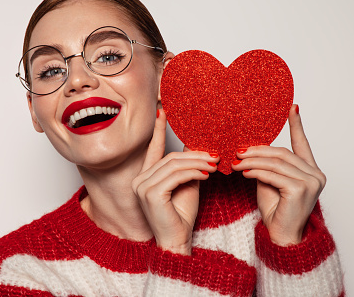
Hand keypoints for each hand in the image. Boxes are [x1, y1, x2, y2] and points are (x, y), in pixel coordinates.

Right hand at [132, 109, 218, 254]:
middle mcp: (139, 180)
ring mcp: (142, 187)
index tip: (164, 111)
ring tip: (214, 163)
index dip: (158, 130)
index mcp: (145, 176)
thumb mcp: (186, 184)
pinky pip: (176, 176)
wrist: (177, 241)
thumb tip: (196, 145)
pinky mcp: (151, 194)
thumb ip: (188, 166)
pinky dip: (194, 172)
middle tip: (214, 153)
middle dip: (194, 154)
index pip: (153, 148)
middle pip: (169, 157)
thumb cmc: (181, 216)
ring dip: (197, 162)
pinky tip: (206, 174)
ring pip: (174, 164)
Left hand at [231, 104, 325, 245]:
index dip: (297, 125)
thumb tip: (251, 149)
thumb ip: (268, 165)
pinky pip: (272, 175)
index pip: (303, 143)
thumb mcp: (270, 182)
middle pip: (282, 153)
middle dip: (257, 150)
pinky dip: (255, 172)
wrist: (281, 236)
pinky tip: (243, 172)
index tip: (292, 107)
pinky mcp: (300, 190)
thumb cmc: (276, 210)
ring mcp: (310, 182)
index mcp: (311, 170)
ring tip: (236, 161)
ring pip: (275, 163)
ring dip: (252, 161)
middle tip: (237, 150)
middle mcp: (315, 174)